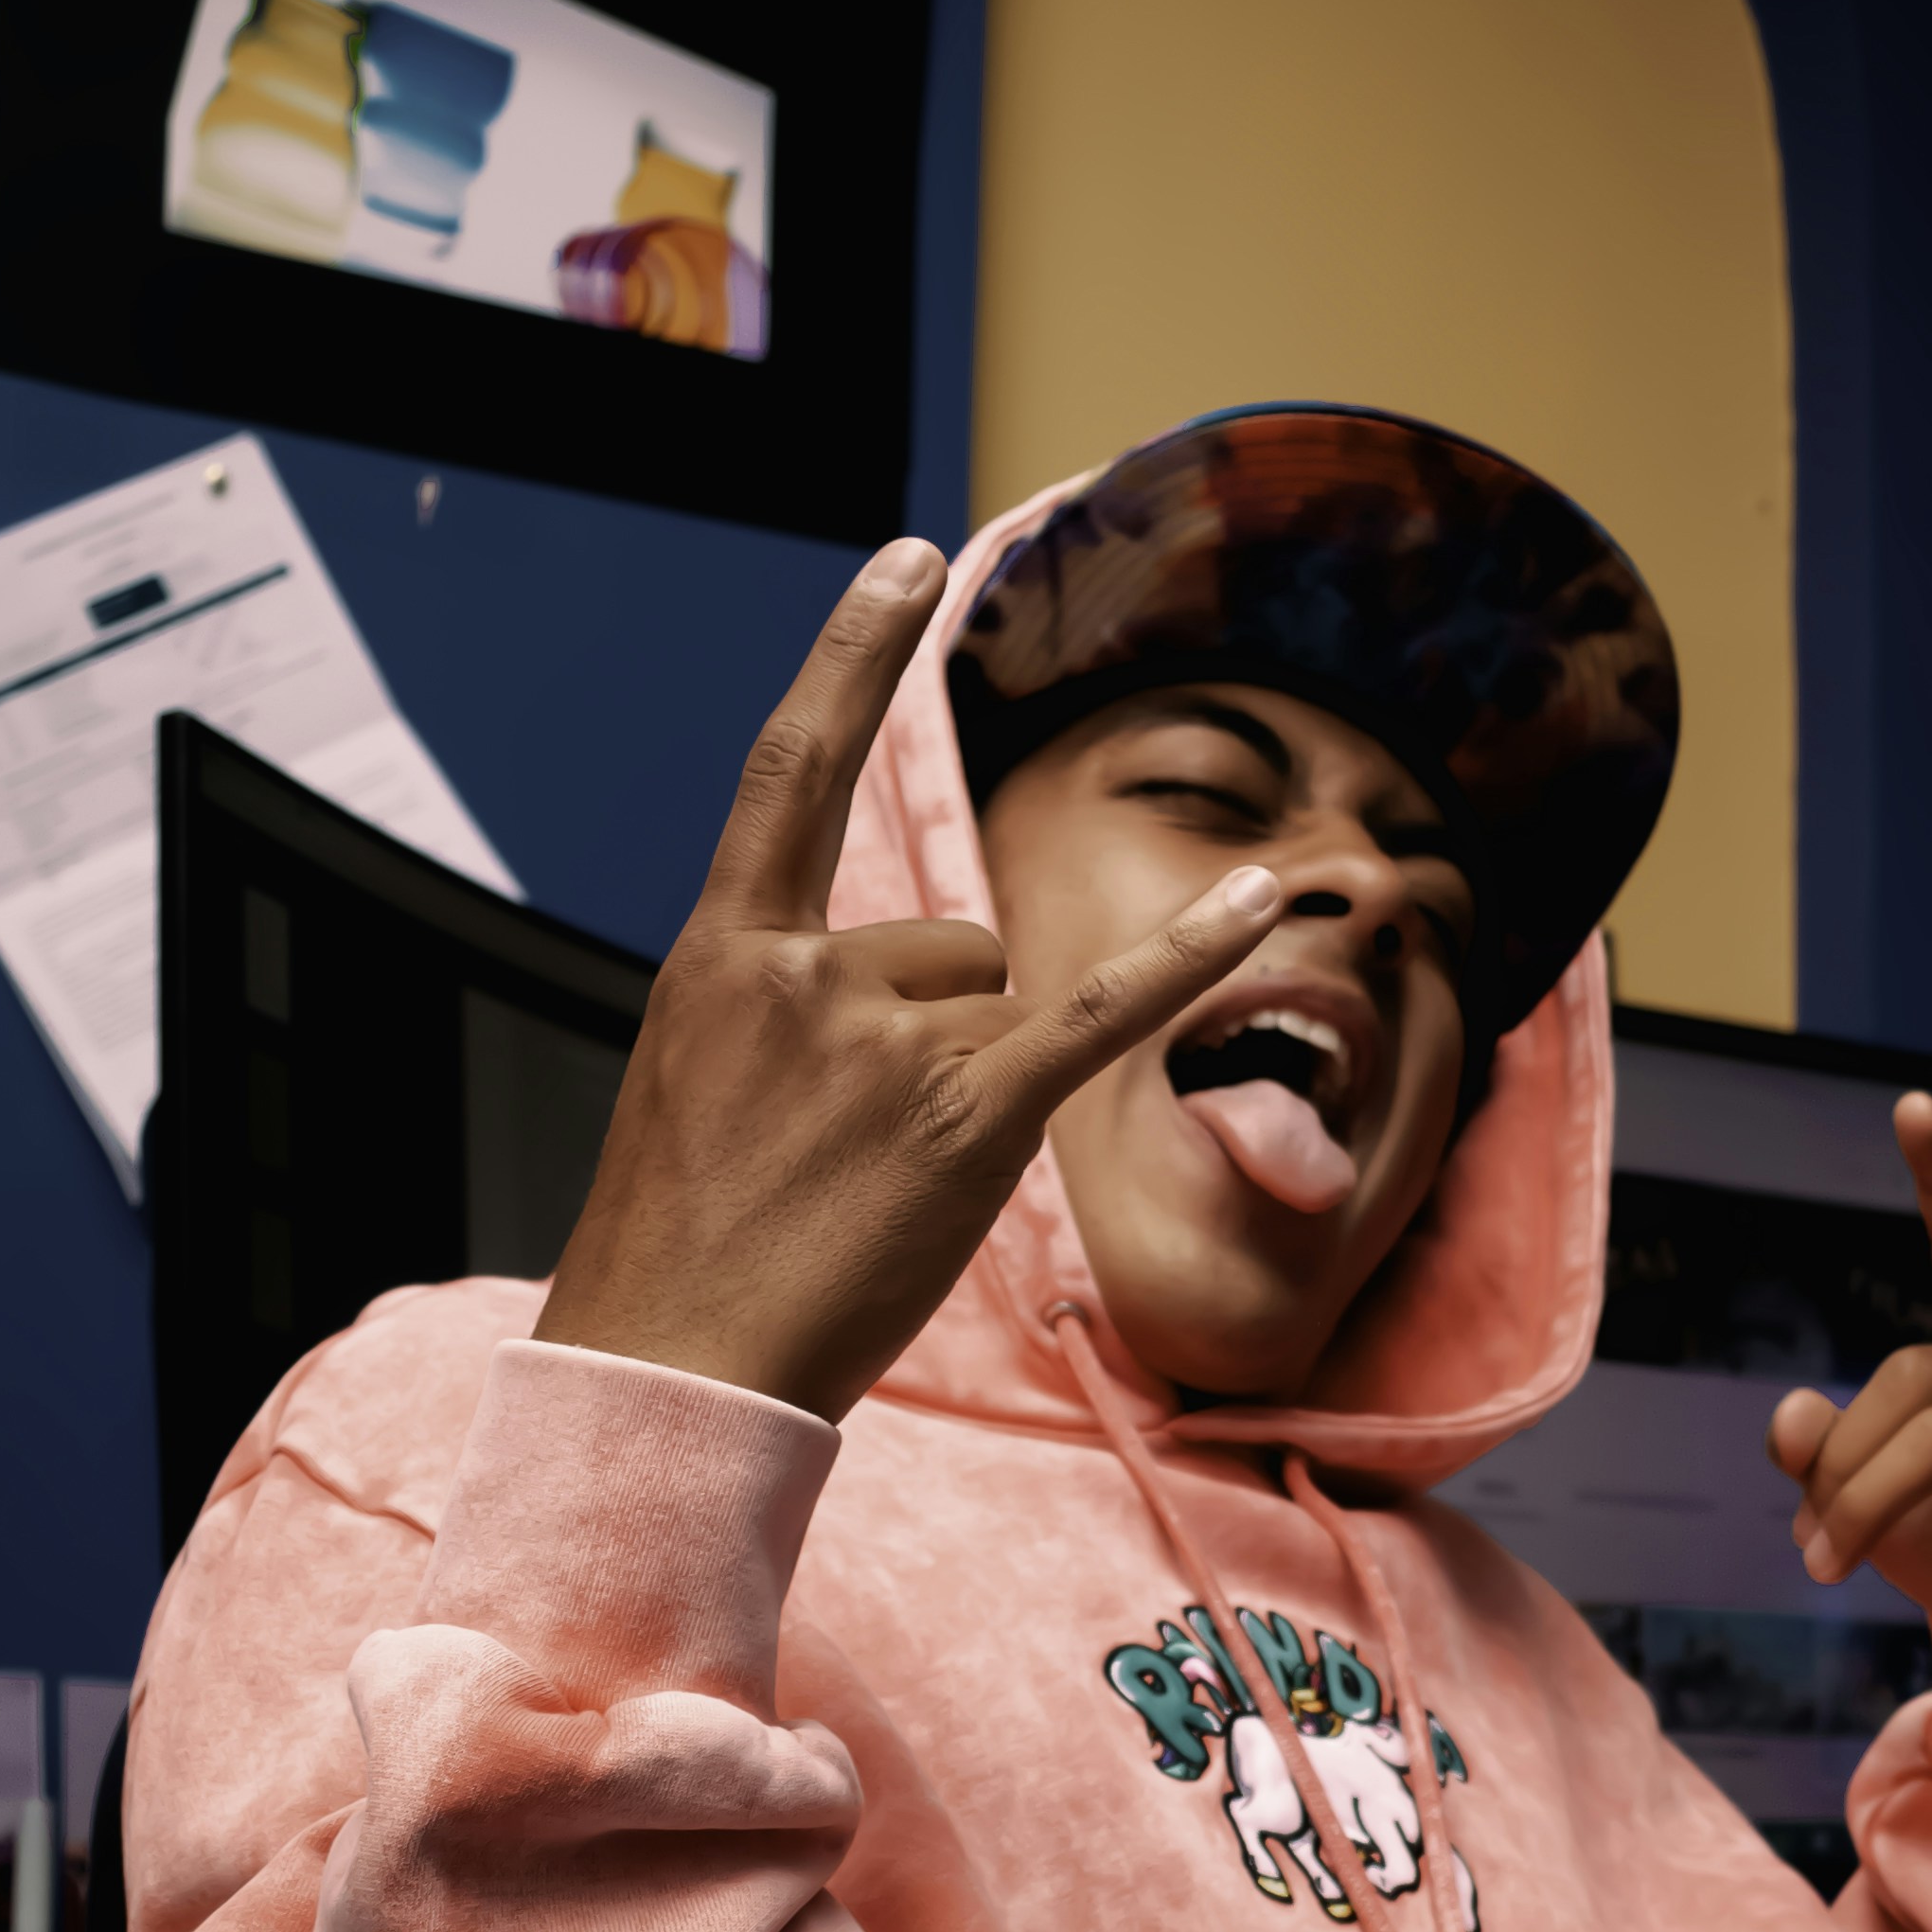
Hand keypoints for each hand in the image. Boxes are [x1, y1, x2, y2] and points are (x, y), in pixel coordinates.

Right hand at [534, 540, 1289, 1422]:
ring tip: (881, 1195)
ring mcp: (884, 1042)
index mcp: (724, 954)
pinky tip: (1261, 903)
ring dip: (973, 1097)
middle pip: (947, 948)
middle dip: (935, 1043)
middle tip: (851, 1165)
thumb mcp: (703, 1091)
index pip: (794, 768)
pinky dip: (1187, 962)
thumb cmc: (689, 1255)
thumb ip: (792, 1011)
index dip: (853, 655)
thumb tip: (919, 991)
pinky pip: (1099, 1015)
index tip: (910, 561)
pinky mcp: (965, 1119)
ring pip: (997, 1012)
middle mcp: (806, 971)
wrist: (670, 1370)